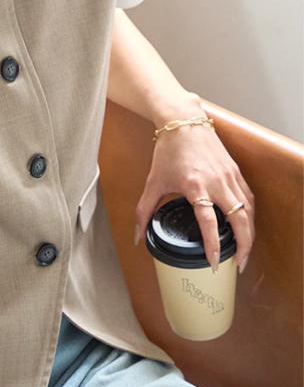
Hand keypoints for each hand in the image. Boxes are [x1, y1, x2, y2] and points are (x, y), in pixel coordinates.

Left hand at [133, 117, 254, 273]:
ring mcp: (229, 176)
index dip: (213, 244)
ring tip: (242, 252)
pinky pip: (248, 198)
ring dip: (249, 233)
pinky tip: (244, 227)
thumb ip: (144, 212)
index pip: (209, 221)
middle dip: (242, 245)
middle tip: (236, 265)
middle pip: (239, 219)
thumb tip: (137, 237)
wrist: (183, 121)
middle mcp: (217, 181)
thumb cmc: (168, 151)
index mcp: (195, 185)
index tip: (214, 262)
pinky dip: (249, 216)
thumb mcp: (152, 183)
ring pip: (248, 211)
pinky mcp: (236, 172)